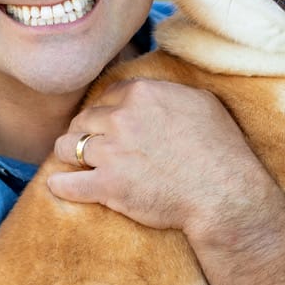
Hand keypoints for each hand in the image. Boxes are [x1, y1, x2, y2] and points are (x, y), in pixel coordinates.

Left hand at [46, 78, 283, 242]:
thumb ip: (169, 92)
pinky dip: (61, 185)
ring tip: (74, 164)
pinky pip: (65, 183)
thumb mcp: (201, 102)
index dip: (105, 110)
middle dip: (85, 131)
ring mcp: (110, 152)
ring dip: (69, 154)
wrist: (224, 192)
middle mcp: (120, 118)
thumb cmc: (221, 148)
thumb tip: (156, 92)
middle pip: (83, 119)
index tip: (107, 123)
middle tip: (91, 145)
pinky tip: (60, 185)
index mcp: (142, 93)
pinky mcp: (106, 186)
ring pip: (66, 147)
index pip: (106, 96)